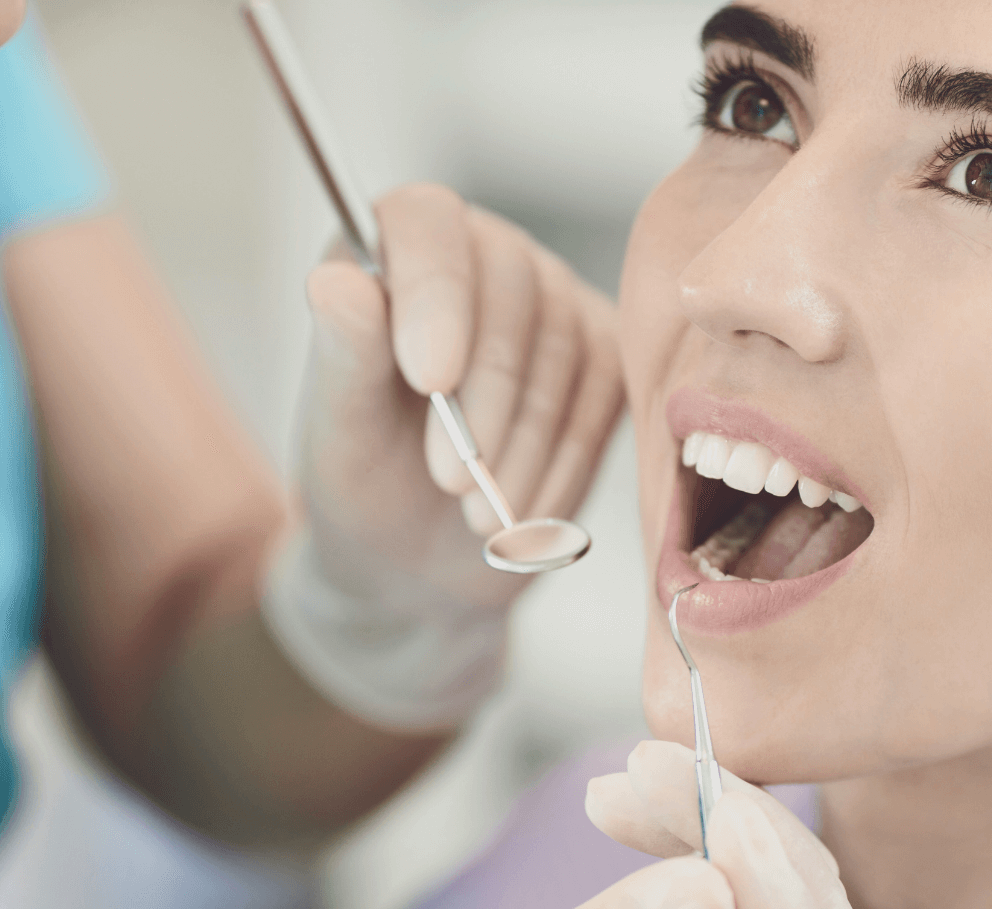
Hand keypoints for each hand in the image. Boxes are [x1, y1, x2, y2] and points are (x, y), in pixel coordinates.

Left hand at [303, 183, 622, 610]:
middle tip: (449, 480)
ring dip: (524, 442)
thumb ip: (342, 353)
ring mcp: (550, 306)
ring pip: (564, 346)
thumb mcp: (342, 430)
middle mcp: (481, 262)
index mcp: (396, 256)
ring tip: (480, 514)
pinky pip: (605, 394)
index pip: (428, 222)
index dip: (436, 292)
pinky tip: (523, 509)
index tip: (431, 379)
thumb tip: (337, 281)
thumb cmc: (368, 480)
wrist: (421, 555)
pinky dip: (564, 464)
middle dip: (487, 394)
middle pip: (514, 283)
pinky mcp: (598, 360)